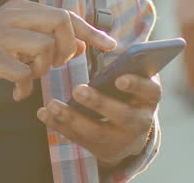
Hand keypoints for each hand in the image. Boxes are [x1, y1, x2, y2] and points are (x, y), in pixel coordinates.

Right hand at [0, 0, 116, 101]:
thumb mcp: (14, 40)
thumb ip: (45, 38)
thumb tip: (82, 41)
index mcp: (18, 7)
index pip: (64, 13)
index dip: (91, 30)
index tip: (111, 45)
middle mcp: (9, 14)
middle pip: (60, 21)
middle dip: (67, 48)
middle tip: (57, 64)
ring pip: (44, 47)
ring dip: (43, 69)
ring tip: (28, 76)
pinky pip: (23, 73)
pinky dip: (24, 86)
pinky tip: (16, 92)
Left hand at [37, 74, 160, 168]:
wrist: (128, 131)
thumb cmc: (125, 91)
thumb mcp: (131, 77)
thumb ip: (121, 63)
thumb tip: (99, 43)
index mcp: (149, 98)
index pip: (150, 91)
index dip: (136, 85)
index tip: (119, 78)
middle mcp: (139, 122)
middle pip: (122, 115)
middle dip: (99, 103)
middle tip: (77, 89)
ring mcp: (120, 139)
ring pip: (96, 132)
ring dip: (72, 118)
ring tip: (52, 104)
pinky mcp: (101, 149)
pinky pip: (78, 139)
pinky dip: (59, 126)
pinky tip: (43, 114)